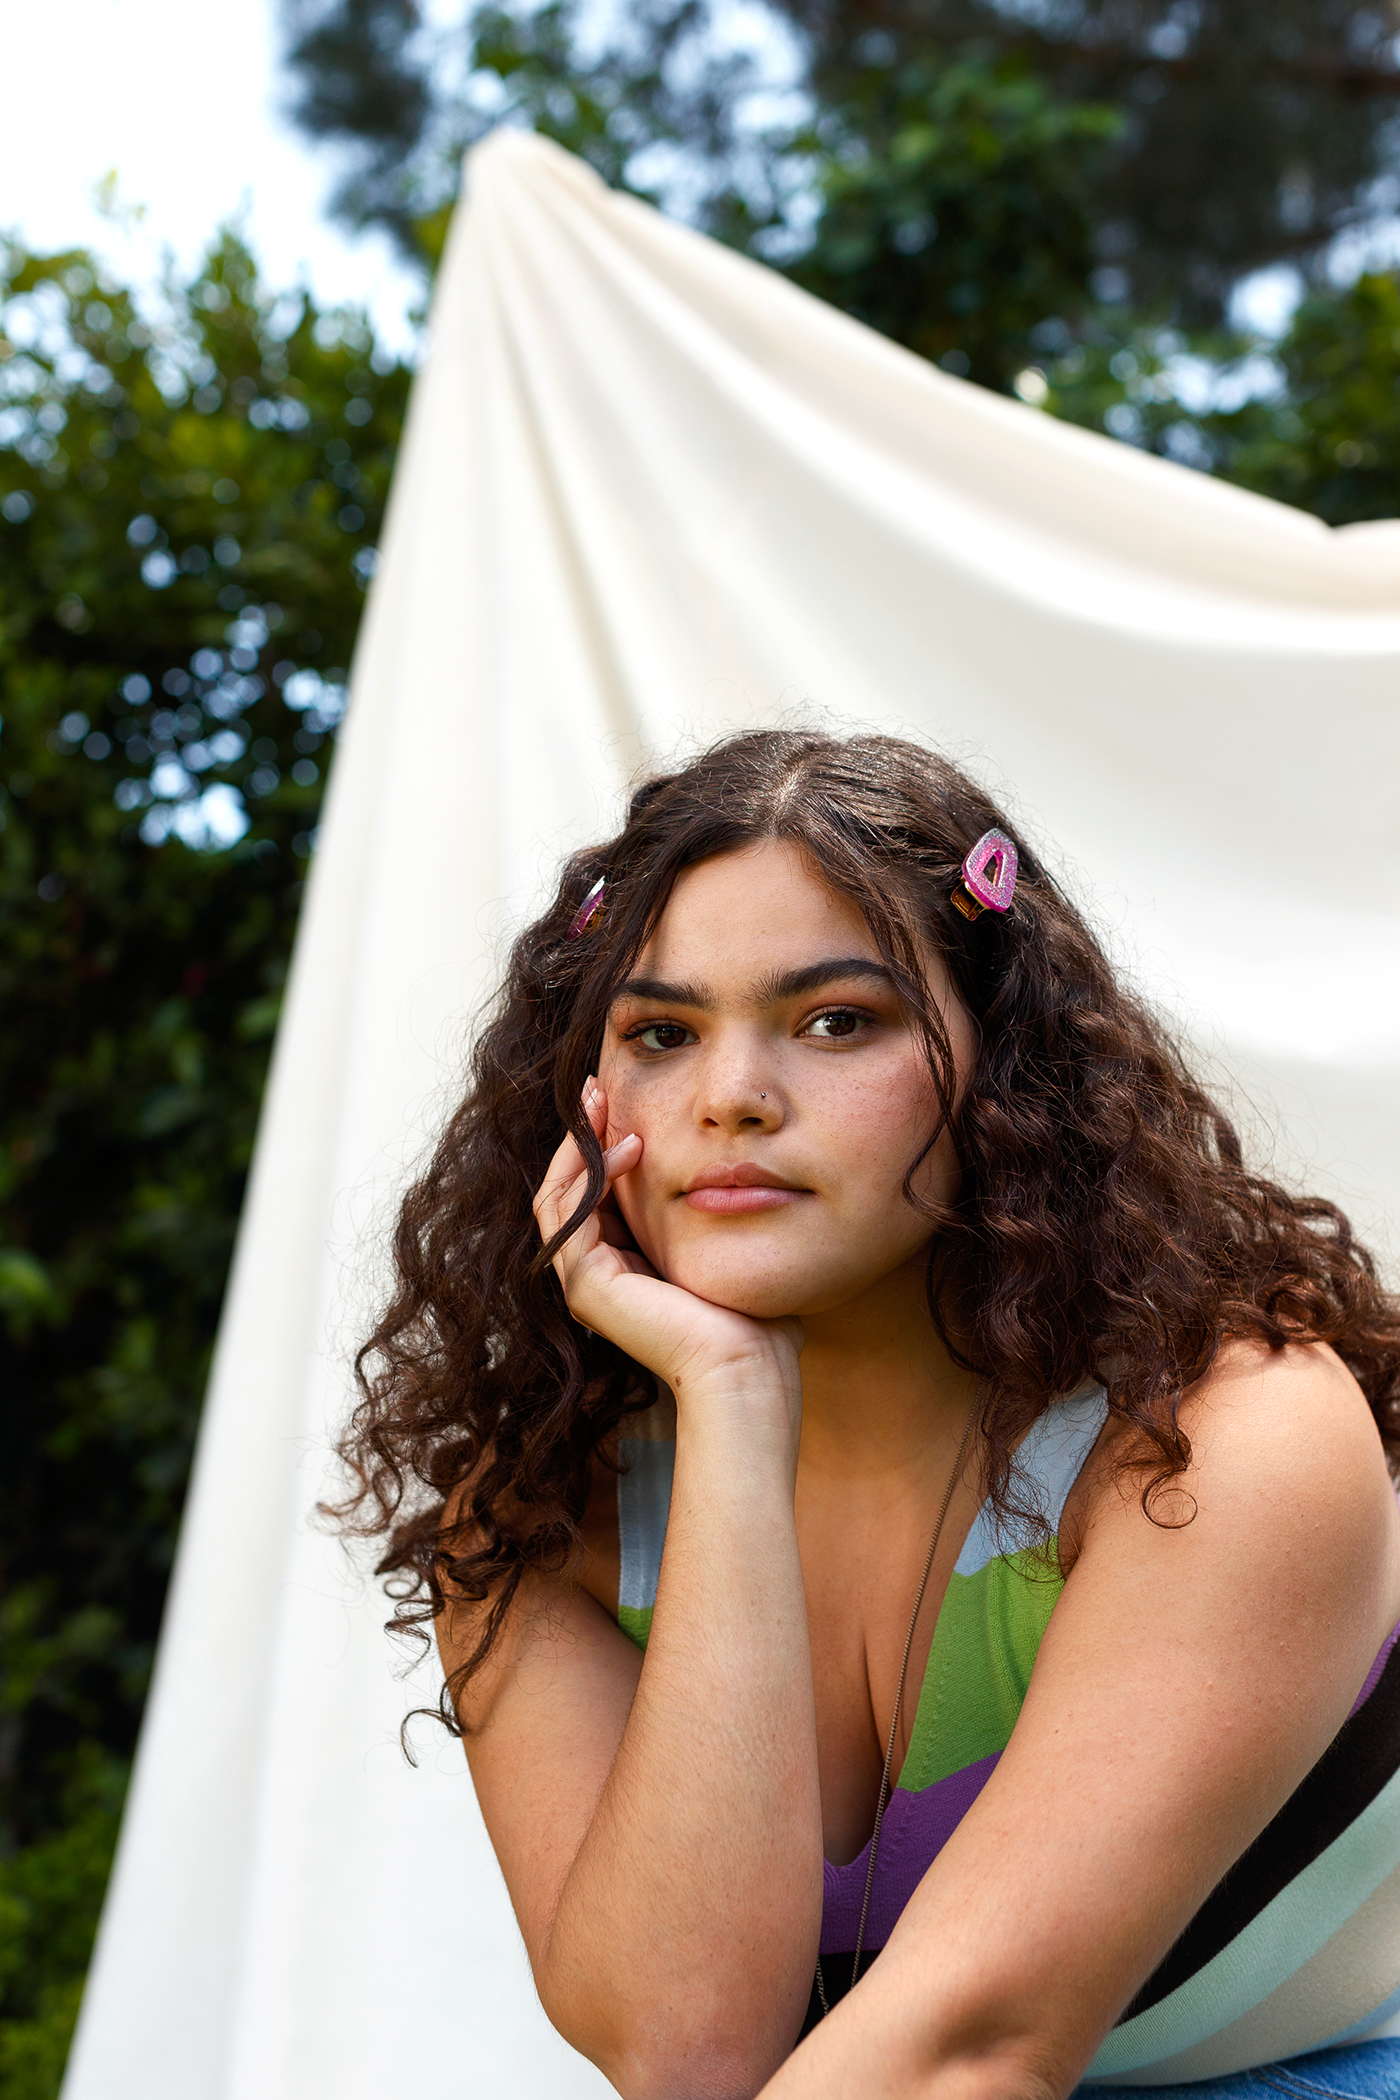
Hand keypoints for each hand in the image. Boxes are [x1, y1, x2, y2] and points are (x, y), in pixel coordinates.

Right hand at [533, 1081, 802, 1410]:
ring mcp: (584, 1282)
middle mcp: (594, 1274)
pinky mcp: (587, 1286)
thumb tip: (722, 1167)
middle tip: (597, 1086)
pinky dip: (588, 1175)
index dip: (601, 1142)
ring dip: (576, 1144)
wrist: (748, 1367)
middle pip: (568, 1187)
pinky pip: (568, 1214)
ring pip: (558, 1194)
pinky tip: (625, 1148)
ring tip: (600, 1101)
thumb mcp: (720, 1242)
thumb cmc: (752, 1315)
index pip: (594, 1192)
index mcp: (622, 1266)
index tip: (619, 1097)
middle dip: (581, 1133)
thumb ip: (705, 1208)